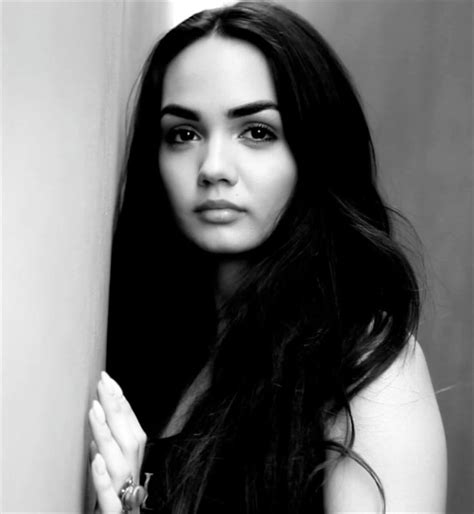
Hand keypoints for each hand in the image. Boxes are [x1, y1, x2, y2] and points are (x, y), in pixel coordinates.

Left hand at [89, 371, 146, 513]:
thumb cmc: (117, 498)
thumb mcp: (116, 467)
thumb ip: (112, 446)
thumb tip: (98, 419)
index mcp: (135, 459)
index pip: (131, 425)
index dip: (121, 401)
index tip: (108, 380)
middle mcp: (134, 471)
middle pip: (127, 436)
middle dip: (115, 407)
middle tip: (102, 383)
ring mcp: (125, 491)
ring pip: (118, 460)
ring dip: (107, 433)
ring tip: (95, 410)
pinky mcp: (115, 511)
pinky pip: (110, 494)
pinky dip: (103, 475)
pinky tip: (95, 458)